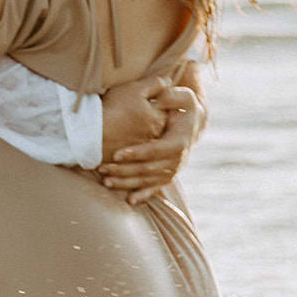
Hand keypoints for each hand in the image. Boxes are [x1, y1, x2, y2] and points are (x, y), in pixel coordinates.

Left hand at [99, 82, 205, 205]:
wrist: (193, 124)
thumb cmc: (184, 108)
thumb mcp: (184, 97)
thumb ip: (173, 95)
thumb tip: (162, 98)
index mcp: (179, 142)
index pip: (156, 150)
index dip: (137, 153)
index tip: (117, 154)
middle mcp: (177, 160)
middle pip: (148, 169)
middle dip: (124, 170)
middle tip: (102, 168)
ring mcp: (172, 170)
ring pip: (147, 181)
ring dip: (126, 183)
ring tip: (105, 182)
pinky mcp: (167, 176)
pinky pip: (154, 189)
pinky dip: (142, 195)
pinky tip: (129, 201)